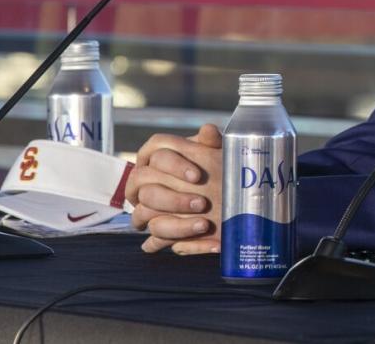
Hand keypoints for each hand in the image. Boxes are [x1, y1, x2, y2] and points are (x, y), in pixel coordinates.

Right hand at [127, 123, 222, 254]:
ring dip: (176, 224)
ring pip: (143, 216)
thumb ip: (213, 143)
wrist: (231, 202)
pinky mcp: (159, 234)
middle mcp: (149, 182)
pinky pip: (156, 242)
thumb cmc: (220, 171)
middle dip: (172, 197)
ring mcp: (149, 209)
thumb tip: (208, 130)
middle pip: (143, 186)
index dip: (172, 163)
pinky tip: (209, 244)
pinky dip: (185, 244)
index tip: (196, 176)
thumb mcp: (221, 156)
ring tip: (206, 225)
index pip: (154, 151)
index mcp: (162, 157)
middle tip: (202, 203)